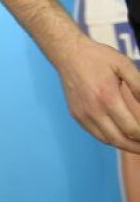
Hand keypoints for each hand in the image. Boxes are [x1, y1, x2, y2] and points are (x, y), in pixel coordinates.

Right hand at [51, 36, 139, 154]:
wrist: (68, 54)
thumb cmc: (98, 57)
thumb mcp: (124, 65)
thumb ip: (139, 86)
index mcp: (108, 98)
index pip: (131, 128)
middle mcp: (93, 110)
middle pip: (119, 140)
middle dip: (136, 147)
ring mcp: (83, 114)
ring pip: (106, 140)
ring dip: (123, 145)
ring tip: (136, 144)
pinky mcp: (76, 114)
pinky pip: (95, 133)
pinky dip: (109, 138)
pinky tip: (119, 134)